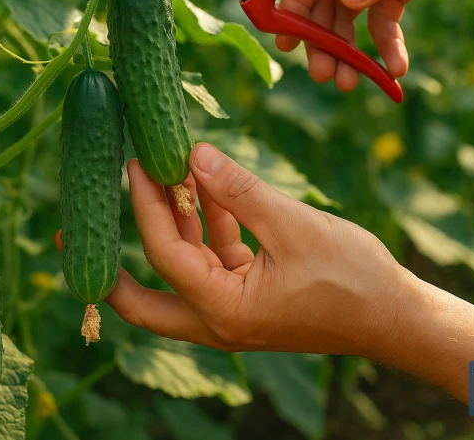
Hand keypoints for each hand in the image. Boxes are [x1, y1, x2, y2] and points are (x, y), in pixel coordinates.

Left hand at [107, 143, 418, 355]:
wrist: (394, 317)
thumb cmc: (352, 278)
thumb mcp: (293, 226)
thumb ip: (240, 190)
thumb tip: (195, 154)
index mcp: (222, 311)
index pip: (164, 253)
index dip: (145, 203)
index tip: (134, 161)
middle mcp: (217, 320)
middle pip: (142, 300)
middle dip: (109, 263)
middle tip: (79, 229)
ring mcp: (231, 312)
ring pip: (179, 272)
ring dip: (169, 227)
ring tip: (158, 177)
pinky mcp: (249, 297)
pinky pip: (214, 261)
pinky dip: (206, 227)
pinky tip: (205, 188)